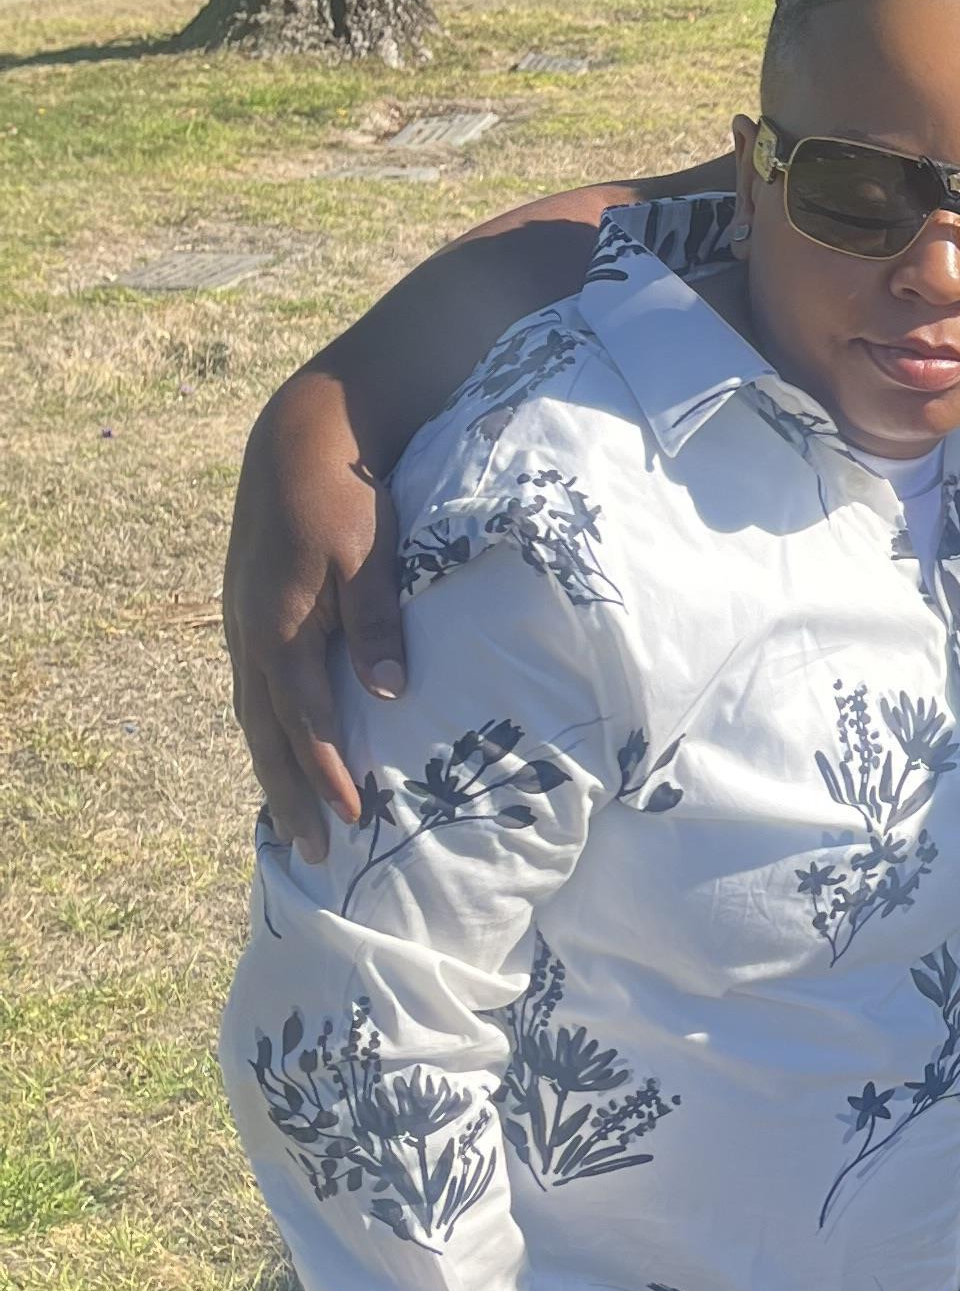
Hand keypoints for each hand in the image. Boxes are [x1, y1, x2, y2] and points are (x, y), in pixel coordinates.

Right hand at [225, 367, 404, 854]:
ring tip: (294, 823)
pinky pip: (252, 689)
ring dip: (274, 771)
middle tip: (312, 852)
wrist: (298, 437)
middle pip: (266, 732)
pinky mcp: (247, 615)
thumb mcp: (373, 553)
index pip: (304, 718)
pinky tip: (280, 753)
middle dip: (290, 794)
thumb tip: (386, 696)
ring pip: (252, 715)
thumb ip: (378, 623)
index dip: (328, 772)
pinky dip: (266, 730)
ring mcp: (242, 625)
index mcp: (281, 625)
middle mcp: (250, 634)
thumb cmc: (346, 493)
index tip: (355, 817)